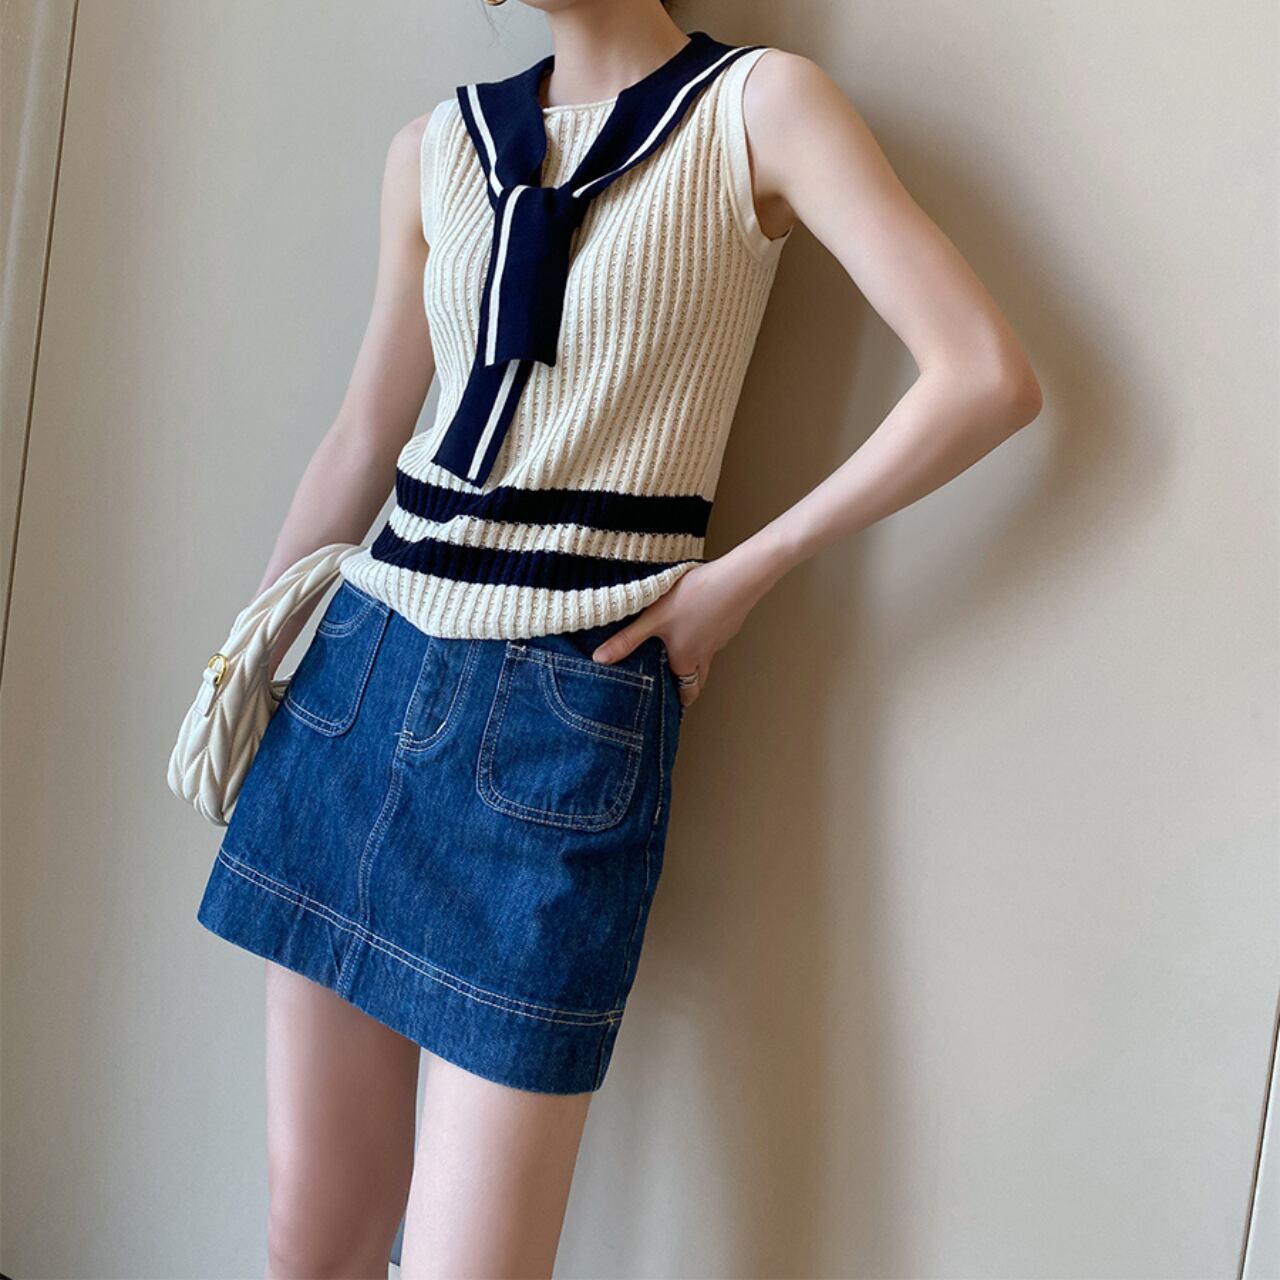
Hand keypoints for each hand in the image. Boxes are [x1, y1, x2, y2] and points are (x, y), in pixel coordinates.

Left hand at [590, 552, 769, 709]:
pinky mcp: (729, 621)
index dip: (681, 701)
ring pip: (707, 656)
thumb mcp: (654, 618)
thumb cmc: (695, 598)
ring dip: (696, 658)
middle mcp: (706, 653)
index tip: (676, 707)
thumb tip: (600, 660)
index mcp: (687, 658)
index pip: (687, 690)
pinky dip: (706, 635)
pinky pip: (715, 636)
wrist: (738, 578)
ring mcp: (720, 637)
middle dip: (689, 685)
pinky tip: (697, 620)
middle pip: (699, 678)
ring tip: (680, 652)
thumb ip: (627, 639)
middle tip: (678, 688)